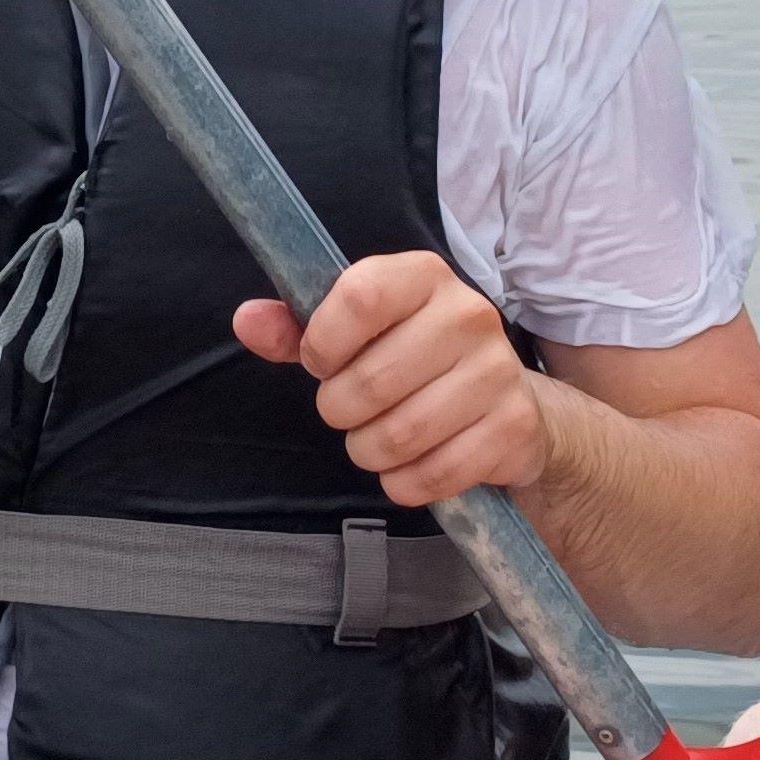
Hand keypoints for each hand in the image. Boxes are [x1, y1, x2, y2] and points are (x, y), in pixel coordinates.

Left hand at [234, 251, 546, 506]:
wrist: (509, 402)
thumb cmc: (414, 358)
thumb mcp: (354, 333)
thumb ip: (295, 328)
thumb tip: (246, 320)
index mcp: (423, 275)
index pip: (361, 297)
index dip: (324, 342)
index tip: (321, 361)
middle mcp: (469, 313)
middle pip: (370, 381)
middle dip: (340, 411)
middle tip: (349, 411)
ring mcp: (498, 370)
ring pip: (398, 436)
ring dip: (369, 451)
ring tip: (376, 439)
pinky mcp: (513, 426)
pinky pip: (433, 474)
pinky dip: (405, 483)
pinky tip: (410, 466)